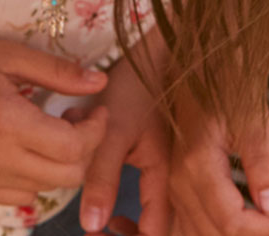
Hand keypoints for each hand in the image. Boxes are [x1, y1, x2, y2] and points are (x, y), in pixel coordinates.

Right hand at [0, 38, 109, 206]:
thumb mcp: (8, 56)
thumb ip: (57, 71)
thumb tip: (99, 83)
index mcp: (8, 122)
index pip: (74, 147)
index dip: (96, 131)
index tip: (95, 111)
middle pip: (67, 175)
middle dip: (84, 149)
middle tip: (74, 120)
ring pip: (47, 188)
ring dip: (60, 164)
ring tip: (49, 132)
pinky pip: (21, 197)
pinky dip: (33, 178)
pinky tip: (25, 149)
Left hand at [77, 52, 170, 235]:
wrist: (159, 50)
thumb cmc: (137, 85)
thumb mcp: (114, 130)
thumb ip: (102, 176)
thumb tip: (91, 225)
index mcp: (170, 175)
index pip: (157, 231)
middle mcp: (176, 178)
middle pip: (156, 227)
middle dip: (125, 231)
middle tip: (95, 232)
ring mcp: (170, 170)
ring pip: (149, 213)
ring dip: (121, 215)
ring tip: (97, 214)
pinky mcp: (158, 160)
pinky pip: (143, 194)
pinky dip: (117, 192)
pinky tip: (97, 184)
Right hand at [168, 90, 268, 235]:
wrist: (203, 71)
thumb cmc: (229, 89)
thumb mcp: (253, 122)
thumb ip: (262, 166)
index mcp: (197, 166)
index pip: (233, 222)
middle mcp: (180, 182)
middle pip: (219, 234)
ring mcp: (175, 187)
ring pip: (204, 235)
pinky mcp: (178, 188)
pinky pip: (195, 226)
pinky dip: (223, 233)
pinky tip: (251, 226)